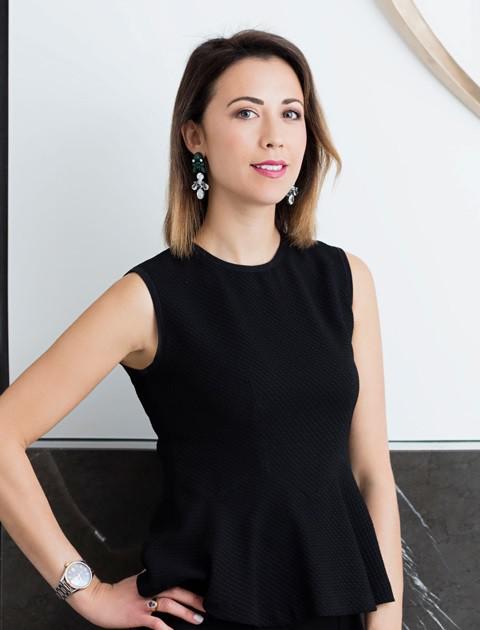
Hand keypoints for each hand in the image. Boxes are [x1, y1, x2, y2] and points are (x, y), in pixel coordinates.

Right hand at [66, 572, 206, 628]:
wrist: (99, 599)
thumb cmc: (117, 593)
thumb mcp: (136, 582)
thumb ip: (151, 581)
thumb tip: (165, 584)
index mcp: (151, 579)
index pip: (174, 581)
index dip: (189, 587)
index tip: (203, 591)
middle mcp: (150, 588)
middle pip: (176, 591)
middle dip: (193, 599)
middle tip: (207, 605)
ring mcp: (144, 602)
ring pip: (170, 604)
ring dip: (186, 612)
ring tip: (198, 618)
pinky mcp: (137, 615)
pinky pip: (155, 622)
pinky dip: (165, 628)